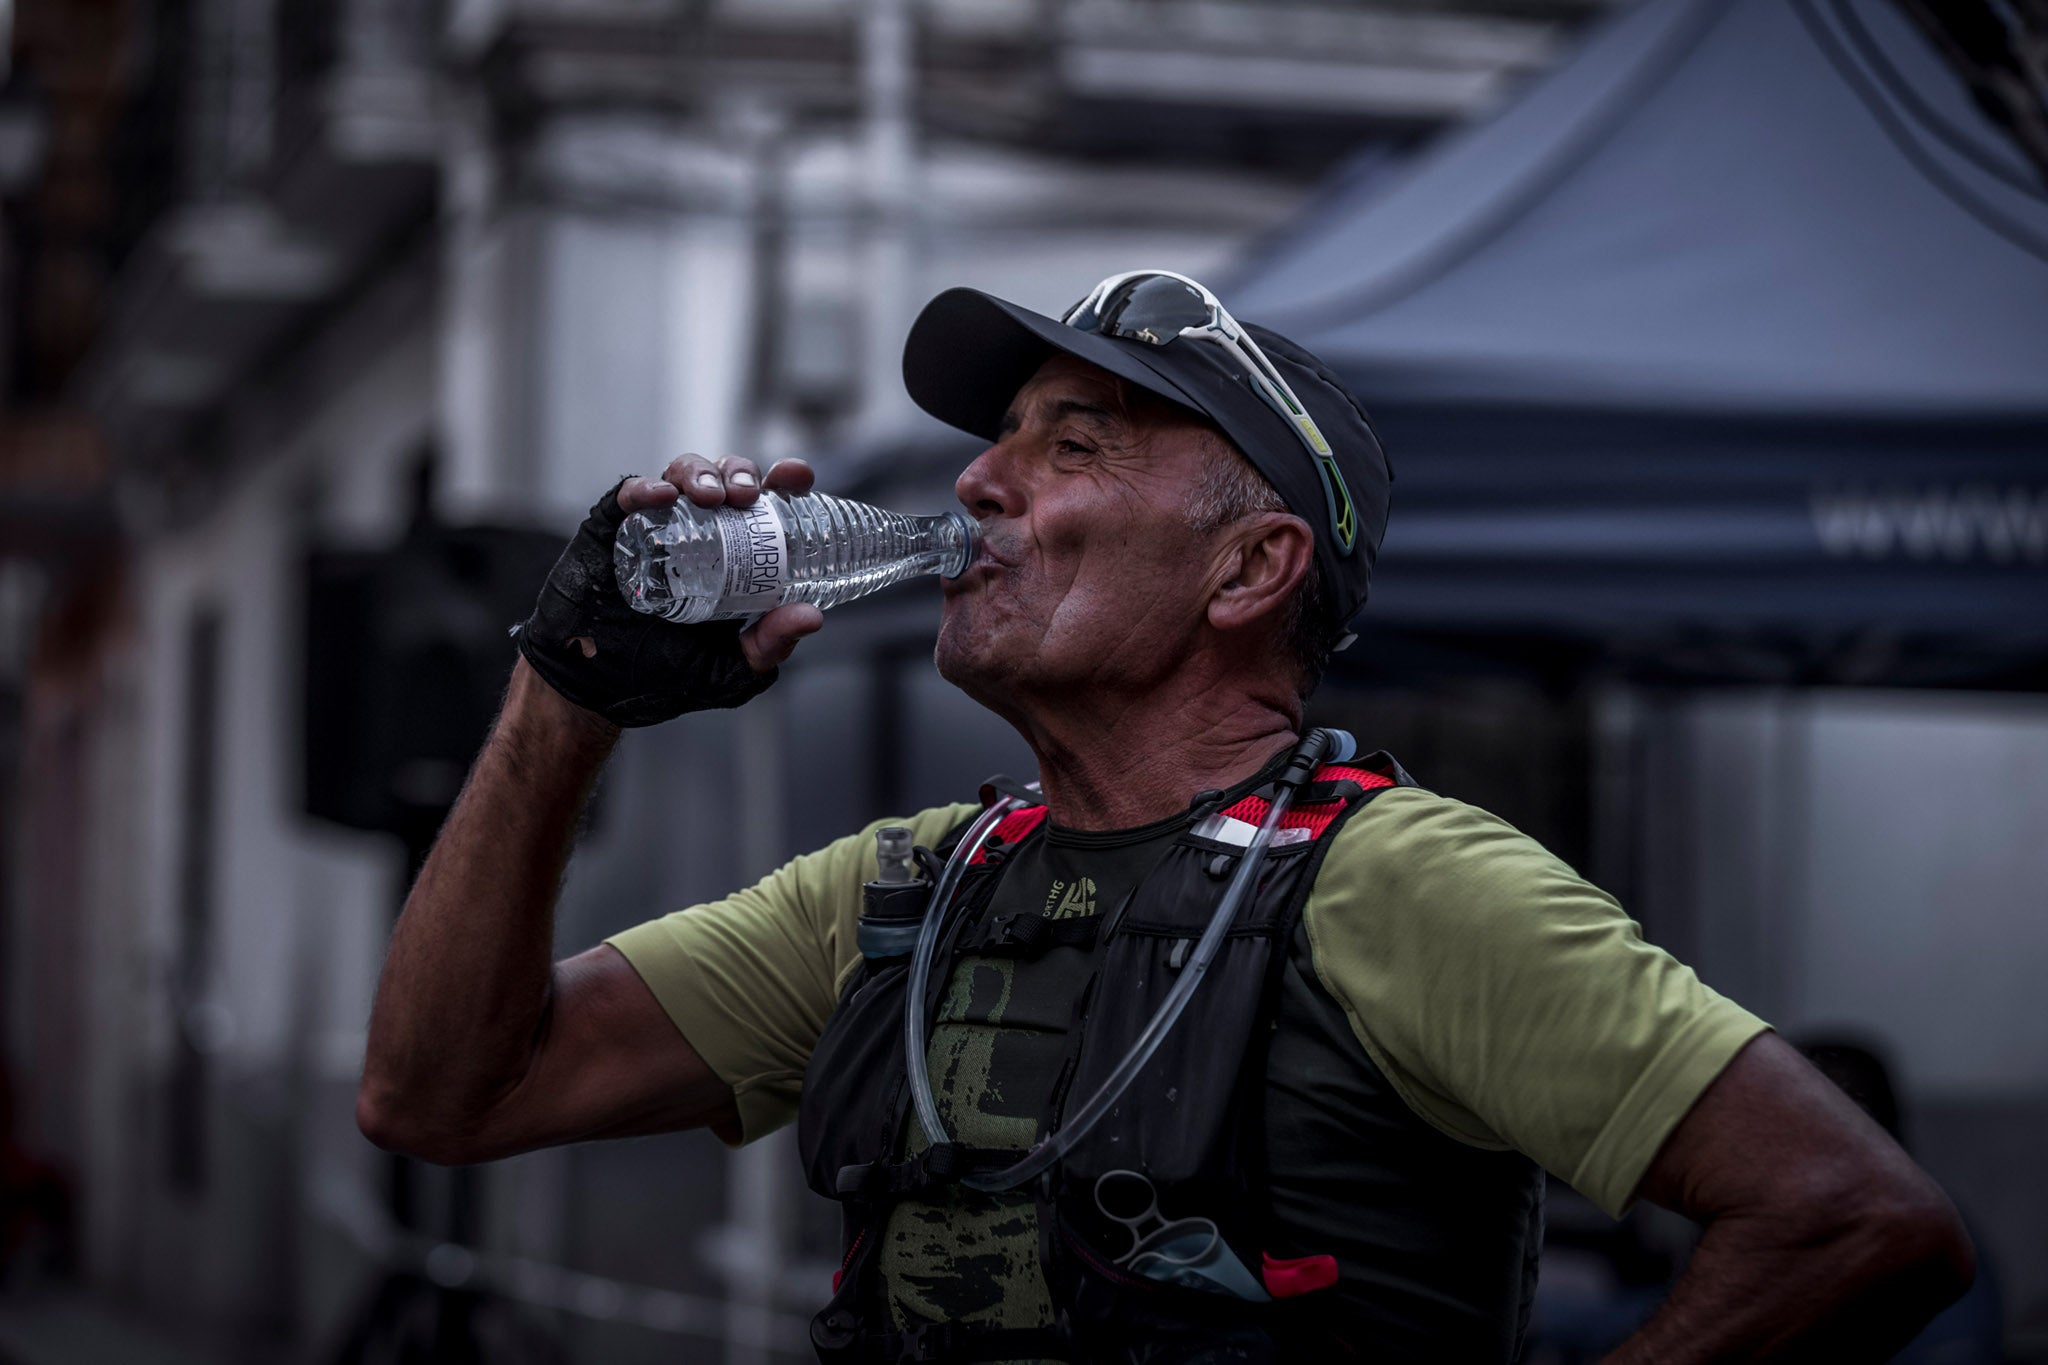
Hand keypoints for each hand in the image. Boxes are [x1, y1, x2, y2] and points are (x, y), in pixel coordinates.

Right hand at [513, 456, 823, 726]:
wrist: (597, 689)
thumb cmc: (663, 674)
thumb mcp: (728, 668)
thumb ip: (768, 645)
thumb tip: (812, 617)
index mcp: (734, 555)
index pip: (765, 506)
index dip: (784, 482)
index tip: (797, 476)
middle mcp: (698, 531)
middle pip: (726, 478)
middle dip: (741, 473)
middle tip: (747, 496)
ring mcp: (655, 526)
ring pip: (683, 474)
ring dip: (701, 474)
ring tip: (711, 497)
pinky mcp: (611, 529)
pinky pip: (629, 494)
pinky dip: (647, 488)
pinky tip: (662, 496)